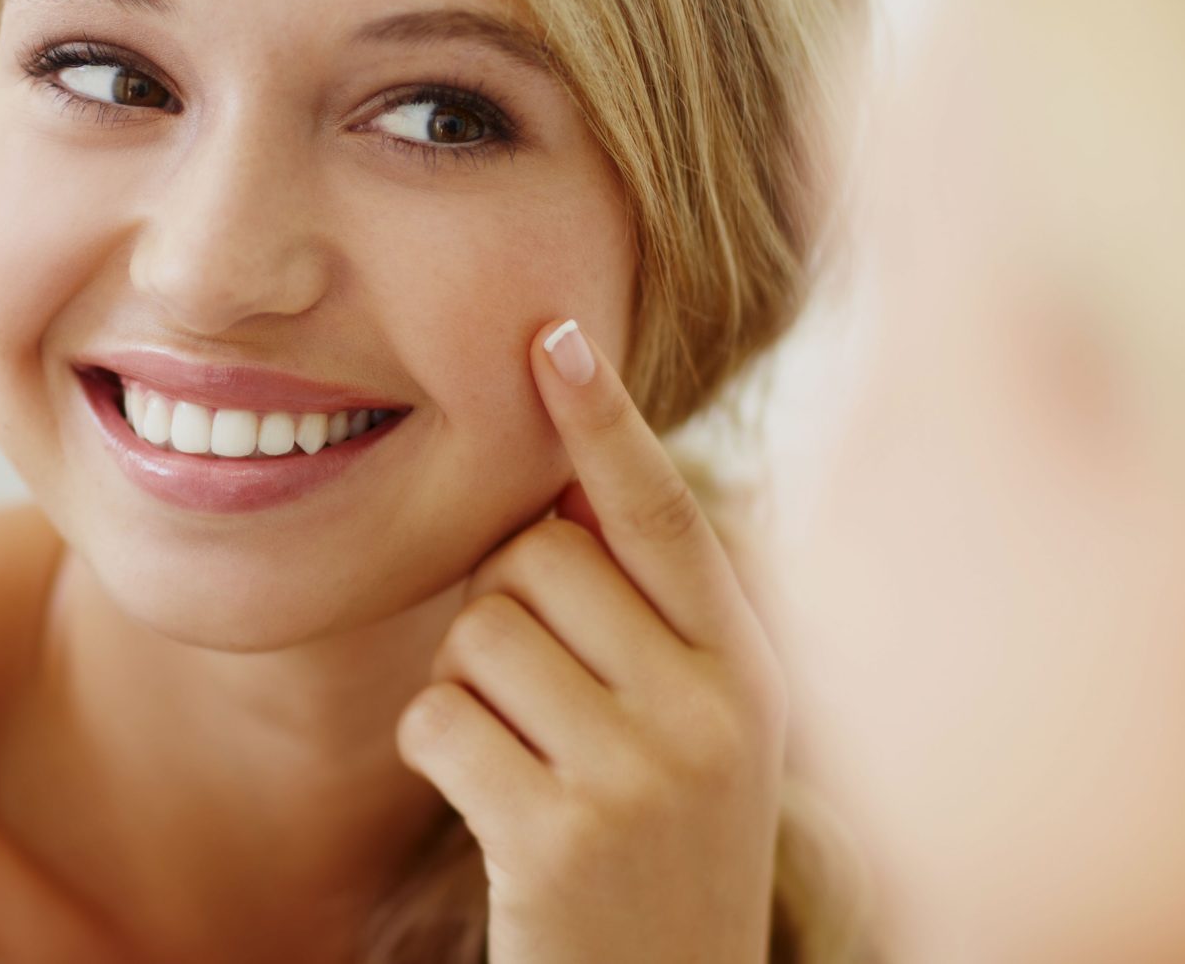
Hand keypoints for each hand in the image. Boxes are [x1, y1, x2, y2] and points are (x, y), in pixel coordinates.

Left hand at [395, 317, 787, 963]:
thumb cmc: (654, 847)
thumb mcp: (696, 728)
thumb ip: (650, 617)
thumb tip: (558, 484)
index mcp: (746, 667)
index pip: (665, 514)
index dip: (603, 421)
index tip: (551, 336)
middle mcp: (711, 709)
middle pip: (537, 558)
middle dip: (503, 605)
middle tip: (540, 695)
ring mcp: (641, 776)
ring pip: (478, 631)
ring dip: (468, 685)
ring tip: (526, 759)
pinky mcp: (560, 837)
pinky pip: (438, 720)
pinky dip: (439, 752)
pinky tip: (493, 807)